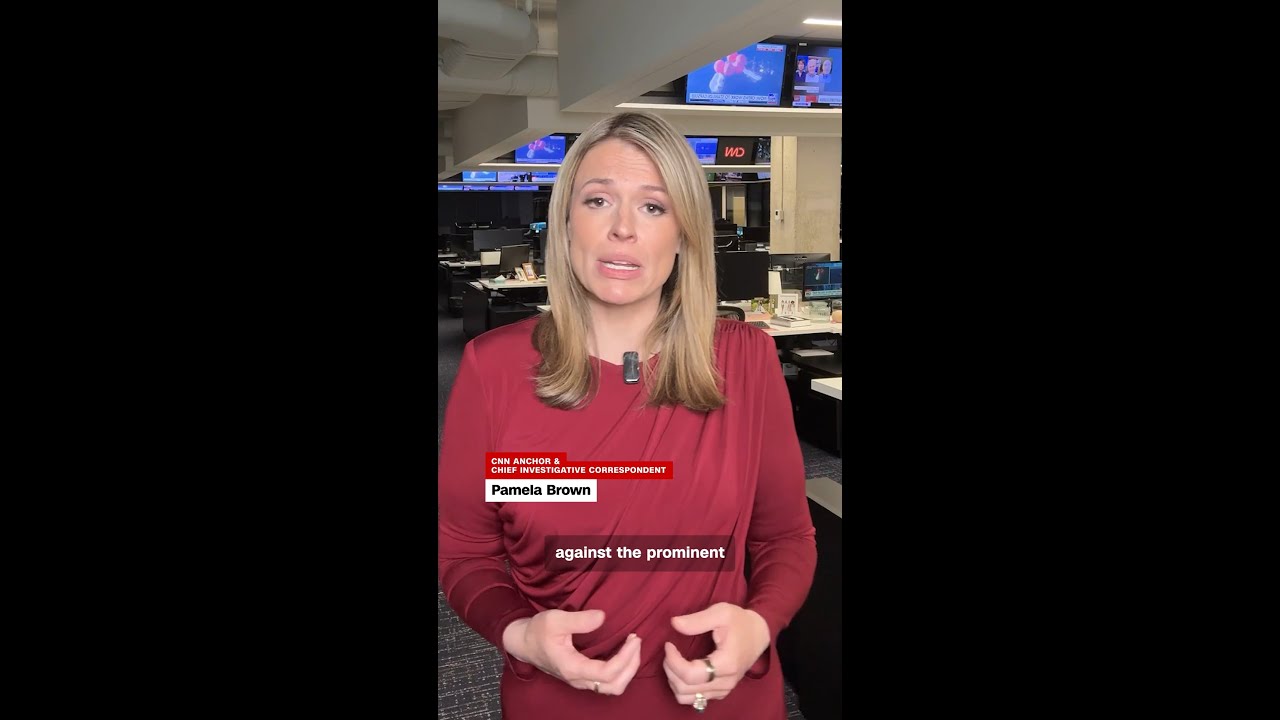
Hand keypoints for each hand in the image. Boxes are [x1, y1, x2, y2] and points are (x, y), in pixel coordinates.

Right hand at [503, 609, 642, 695]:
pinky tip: (624, 652)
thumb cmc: (537, 631)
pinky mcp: (583, 677)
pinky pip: (608, 682)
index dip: (626, 657)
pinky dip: (622, 670)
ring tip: (633, 647)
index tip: (633, 638)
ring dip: (628, 670)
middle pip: (615, 685)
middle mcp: (578, 679)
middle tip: (636, 641)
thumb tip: (602, 617)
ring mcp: (580, 680)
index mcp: (572, 668)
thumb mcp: (555, 620)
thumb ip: (579, 620)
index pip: (607, 672)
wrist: (523, 643)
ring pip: (613, 687)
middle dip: (632, 665)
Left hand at [662, 603, 769, 707]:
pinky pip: (694, 699)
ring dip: (674, 681)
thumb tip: (674, 624)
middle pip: (685, 688)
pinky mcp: (721, 692)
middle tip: (669, 652)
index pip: (690, 674)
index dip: (673, 661)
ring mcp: (723, 690)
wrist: (758, 634)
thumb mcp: (721, 612)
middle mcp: (725, 682)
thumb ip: (697, 620)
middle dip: (670, 669)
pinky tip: (682, 671)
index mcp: (726, 663)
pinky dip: (682, 687)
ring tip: (673, 662)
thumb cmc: (739, 621)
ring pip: (686, 697)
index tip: (669, 644)